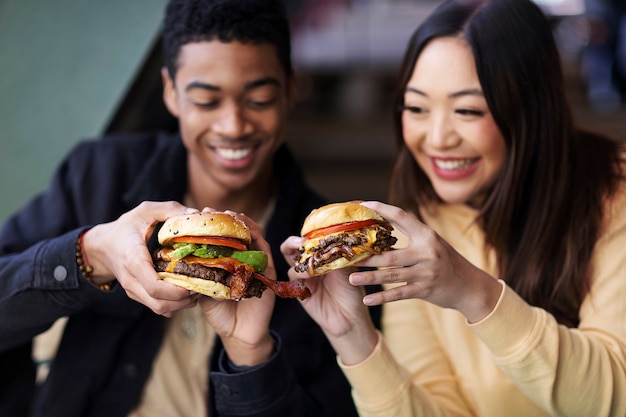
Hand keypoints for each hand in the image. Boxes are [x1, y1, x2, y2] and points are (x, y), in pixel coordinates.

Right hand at [82, 201, 197, 316]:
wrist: (101, 246)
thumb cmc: (125, 227)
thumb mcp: (145, 211)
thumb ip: (169, 209)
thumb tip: (195, 213)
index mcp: (134, 260)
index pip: (154, 286)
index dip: (177, 290)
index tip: (194, 281)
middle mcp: (132, 280)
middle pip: (160, 303)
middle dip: (184, 300)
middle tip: (202, 286)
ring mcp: (133, 290)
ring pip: (160, 309)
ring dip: (181, 304)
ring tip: (197, 289)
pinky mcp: (137, 295)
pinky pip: (157, 307)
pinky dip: (174, 304)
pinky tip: (186, 291)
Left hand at [198, 210, 274, 366]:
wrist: (238, 333)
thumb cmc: (220, 312)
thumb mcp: (204, 290)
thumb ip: (198, 275)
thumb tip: (182, 260)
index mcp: (228, 260)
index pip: (221, 236)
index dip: (211, 224)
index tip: (197, 214)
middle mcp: (243, 258)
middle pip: (237, 230)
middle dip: (224, 218)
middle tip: (209, 211)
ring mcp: (256, 262)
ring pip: (253, 234)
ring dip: (241, 222)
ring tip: (227, 215)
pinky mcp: (268, 270)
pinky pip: (265, 248)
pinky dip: (256, 237)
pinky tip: (246, 230)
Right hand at [281, 236, 377, 364]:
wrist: (350, 318)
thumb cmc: (353, 292)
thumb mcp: (349, 271)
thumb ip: (339, 256)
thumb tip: (334, 239)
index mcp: (323, 256)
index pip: (311, 239)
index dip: (310, 233)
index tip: (314, 231)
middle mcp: (311, 264)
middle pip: (293, 247)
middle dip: (293, 242)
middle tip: (302, 242)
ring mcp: (304, 276)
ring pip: (291, 260)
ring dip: (299, 258)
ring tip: (310, 261)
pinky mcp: (299, 290)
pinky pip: (293, 277)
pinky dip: (300, 273)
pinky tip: (310, 275)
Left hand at [350, 201, 501, 322]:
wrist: (469, 286)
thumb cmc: (445, 261)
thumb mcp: (432, 243)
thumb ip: (411, 235)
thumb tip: (381, 224)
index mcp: (427, 235)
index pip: (401, 216)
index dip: (381, 209)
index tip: (363, 204)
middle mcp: (427, 252)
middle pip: (390, 254)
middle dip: (367, 256)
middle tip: (347, 256)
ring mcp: (426, 272)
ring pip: (391, 275)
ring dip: (369, 278)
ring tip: (351, 278)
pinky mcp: (425, 289)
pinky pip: (399, 294)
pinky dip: (382, 298)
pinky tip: (368, 300)